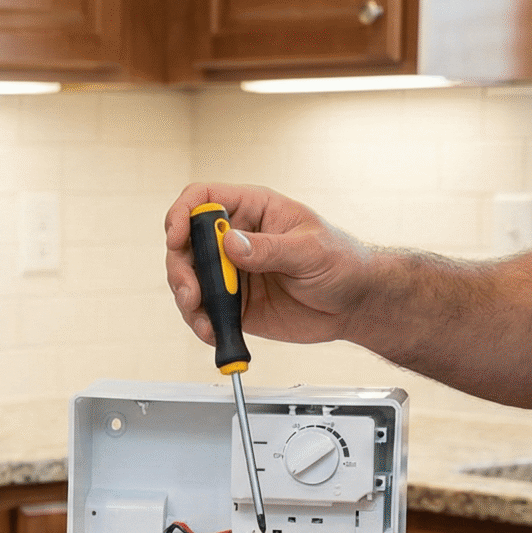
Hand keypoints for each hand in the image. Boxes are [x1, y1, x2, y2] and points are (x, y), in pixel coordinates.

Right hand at [165, 182, 373, 348]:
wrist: (354, 304)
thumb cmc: (342, 263)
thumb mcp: (311, 251)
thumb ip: (270, 248)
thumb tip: (230, 244)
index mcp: (253, 211)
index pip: (203, 200)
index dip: (183, 215)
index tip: (177, 238)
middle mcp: (234, 240)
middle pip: (185, 245)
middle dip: (180, 270)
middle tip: (192, 294)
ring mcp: (231, 273)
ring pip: (189, 281)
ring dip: (188, 302)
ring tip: (205, 322)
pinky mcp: (233, 305)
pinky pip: (205, 312)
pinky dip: (203, 324)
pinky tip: (214, 332)